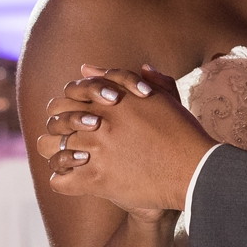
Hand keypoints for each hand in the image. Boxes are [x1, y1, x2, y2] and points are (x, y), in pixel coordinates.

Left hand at [34, 65, 216, 215]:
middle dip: (58, 126)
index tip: (76, 113)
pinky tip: (74, 179)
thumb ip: (130, 78)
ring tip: (69, 158)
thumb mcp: (163, 97)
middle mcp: (100, 121)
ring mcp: (96, 151)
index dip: (69, 102)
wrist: (194, 172)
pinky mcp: (97, 180)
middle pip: (57, 118)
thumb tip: (94, 67)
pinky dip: (62, 180)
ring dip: (58, 152)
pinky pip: (60, 180)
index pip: (72, 92)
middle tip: (67, 136)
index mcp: (113, 99)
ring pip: (53, 147)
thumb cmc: (182, 133)